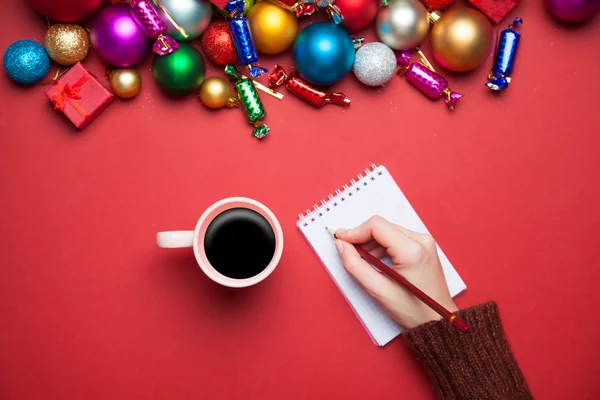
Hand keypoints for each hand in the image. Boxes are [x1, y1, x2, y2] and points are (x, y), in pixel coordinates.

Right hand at [334, 216, 456, 328]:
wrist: (437, 320)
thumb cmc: (413, 309)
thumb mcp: (378, 290)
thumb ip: (355, 266)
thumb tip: (342, 246)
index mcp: (412, 250)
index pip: (376, 226)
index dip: (354, 231)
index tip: (340, 240)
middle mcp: (421, 240)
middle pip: (382, 227)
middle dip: (362, 238)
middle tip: (348, 252)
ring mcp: (425, 242)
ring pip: (388, 231)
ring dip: (371, 243)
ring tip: (364, 262)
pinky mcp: (424, 246)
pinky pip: (397, 237)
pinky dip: (382, 246)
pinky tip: (377, 261)